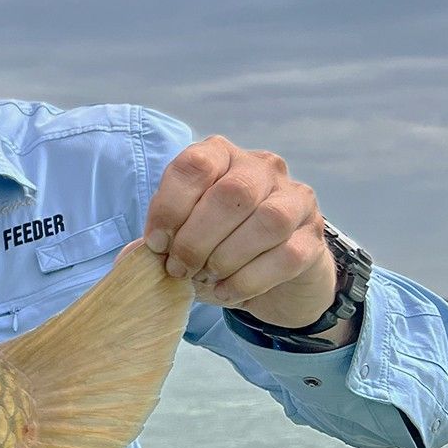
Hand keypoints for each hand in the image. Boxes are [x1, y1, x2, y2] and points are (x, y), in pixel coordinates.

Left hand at [144, 135, 337, 330]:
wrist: (272, 275)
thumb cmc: (216, 245)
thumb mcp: (182, 235)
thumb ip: (160, 239)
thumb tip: (133, 258)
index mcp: (221, 156)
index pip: (194, 165)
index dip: (170, 207)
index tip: (156, 244)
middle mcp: (262, 168)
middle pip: (232, 194)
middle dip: (196, 238)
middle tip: (179, 269)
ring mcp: (295, 199)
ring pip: (267, 221)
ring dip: (226, 258)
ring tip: (205, 278)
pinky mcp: (314, 237)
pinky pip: (286, 256)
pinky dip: (249, 279)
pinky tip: (227, 291)